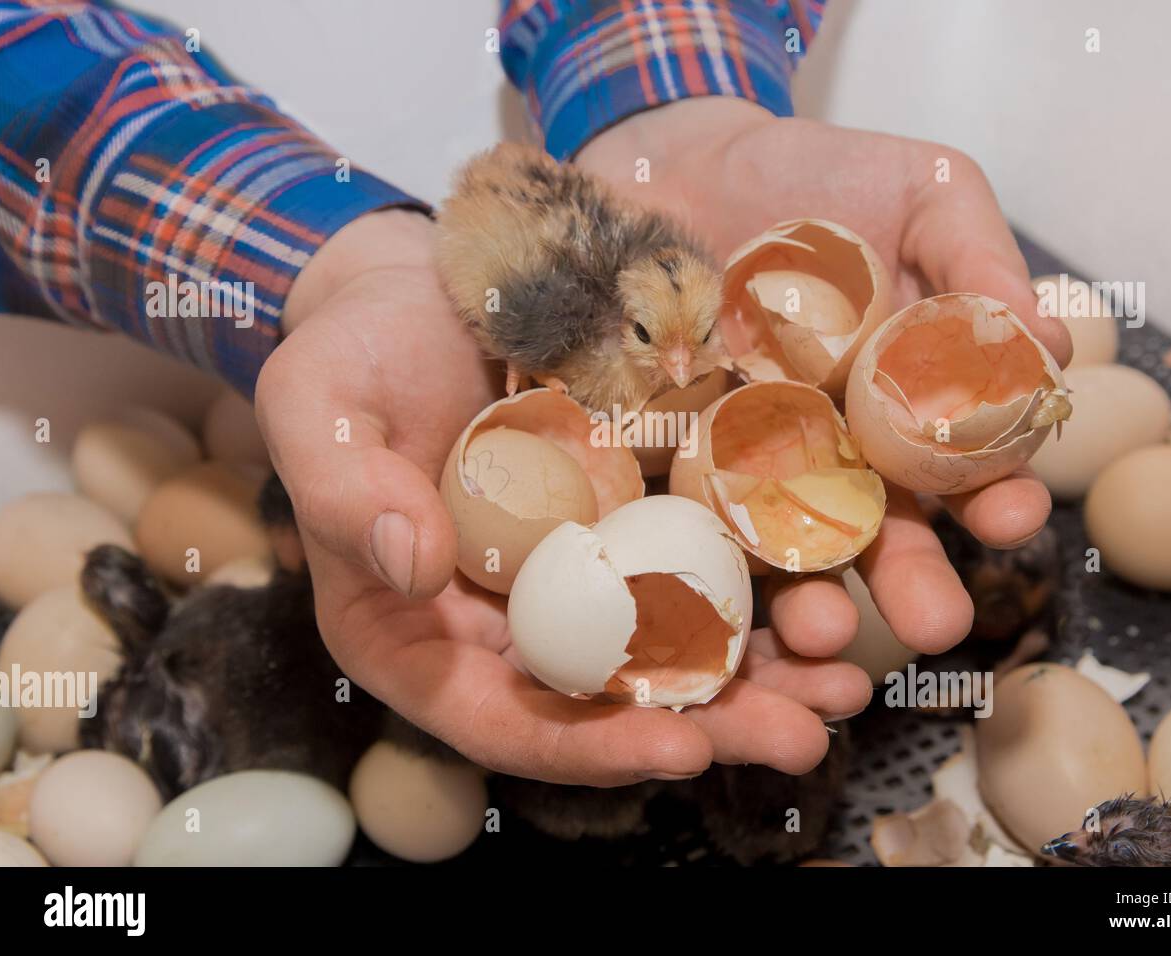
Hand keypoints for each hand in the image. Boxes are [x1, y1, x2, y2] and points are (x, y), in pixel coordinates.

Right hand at [256, 208, 868, 785]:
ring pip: (671, 647)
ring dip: (763, 677)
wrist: (421, 283)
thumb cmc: (352, 347)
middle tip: (806, 737)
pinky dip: (767, 587)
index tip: (676, 749)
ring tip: (850, 687)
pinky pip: (703, 565)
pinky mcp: (636, 517)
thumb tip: (410, 567)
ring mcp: (581, 573)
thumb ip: (342, 487)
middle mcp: (507, 622)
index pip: (501, 718)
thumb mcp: (320, 402)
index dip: (587, 747)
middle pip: (607, 704)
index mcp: (417, 630)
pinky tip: (837, 593)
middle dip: (708, 727)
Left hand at [579, 98, 1072, 656]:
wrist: (683, 162)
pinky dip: (702, 561)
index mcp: (911, 403)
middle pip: (884, 530)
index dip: (995, 492)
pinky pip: (688, 519)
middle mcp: (839, 450)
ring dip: (812, 599)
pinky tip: (714, 593)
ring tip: (823, 631)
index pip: (966, 464)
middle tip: (934, 626)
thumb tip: (1052, 338)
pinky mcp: (671, 459)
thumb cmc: (818, 175)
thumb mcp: (923, 191)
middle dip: (912, 581)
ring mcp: (752, 463)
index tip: (1011, 514)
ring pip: (788, 547)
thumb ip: (981, 258)